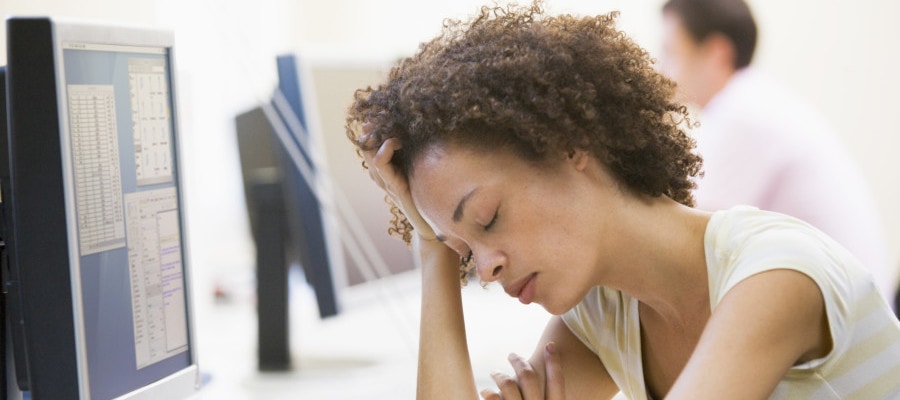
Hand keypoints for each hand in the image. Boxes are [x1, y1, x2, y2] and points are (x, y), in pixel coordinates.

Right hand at [360, 123, 436, 241]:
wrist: (428, 223)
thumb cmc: (425, 195)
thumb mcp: (419, 168)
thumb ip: (416, 153)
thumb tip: (420, 131)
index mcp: (387, 169)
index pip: (372, 145)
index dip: (373, 129)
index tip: (381, 114)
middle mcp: (381, 174)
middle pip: (366, 147)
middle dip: (370, 130)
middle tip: (376, 116)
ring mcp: (385, 180)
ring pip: (369, 154)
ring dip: (376, 137)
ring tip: (384, 125)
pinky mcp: (393, 186)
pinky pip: (380, 165)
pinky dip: (385, 150)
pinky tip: (395, 142)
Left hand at [480, 343, 565, 399]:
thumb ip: (544, 397)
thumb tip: (536, 383)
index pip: (557, 383)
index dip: (554, 362)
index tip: (550, 345)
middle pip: (529, 377)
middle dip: (519, 362)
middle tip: (512, 355)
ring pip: (509, 384)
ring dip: (499, 375)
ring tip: (494, 374)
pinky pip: (494, 399)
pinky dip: (489, 393)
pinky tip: (485, 392)